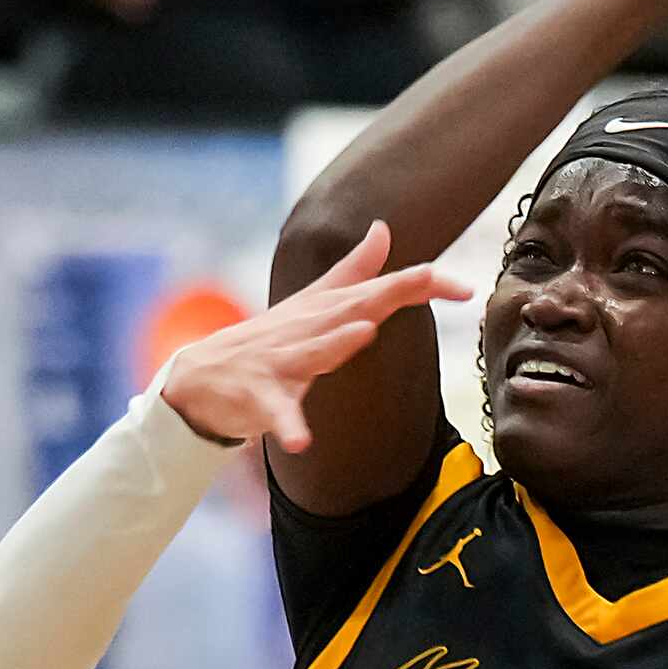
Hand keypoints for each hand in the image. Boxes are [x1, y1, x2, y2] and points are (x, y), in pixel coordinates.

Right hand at [161, 222, 471, 449]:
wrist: (200, 376)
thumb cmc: (267, 340)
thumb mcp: (312, 303)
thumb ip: (353, 271)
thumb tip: (383, 229)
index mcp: (326, 309)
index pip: (379, 291)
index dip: (421, 284)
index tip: (466, 287)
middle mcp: (308, 328)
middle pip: (353, 308)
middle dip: (388, 293)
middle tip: (427, 278)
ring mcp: (282, 360)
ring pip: (313, 351)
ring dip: (335, 343)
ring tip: (362, 332)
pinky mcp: (259, 396)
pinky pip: (277, 413)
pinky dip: (287, 424)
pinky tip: (300, 439)